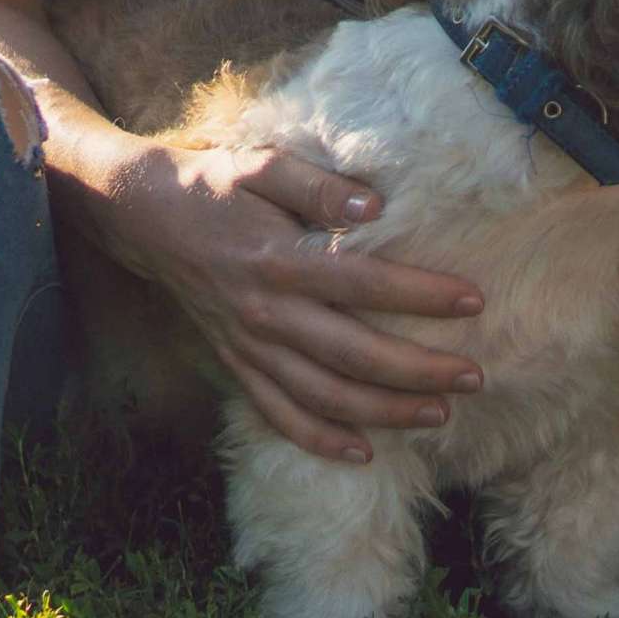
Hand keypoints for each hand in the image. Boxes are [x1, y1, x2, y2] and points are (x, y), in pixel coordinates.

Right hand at [82, 139, 484, 463]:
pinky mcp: (236, 364)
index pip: (363, 284)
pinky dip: (319, 440)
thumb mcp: (261, 164)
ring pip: (323, 396)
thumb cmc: (213, 185)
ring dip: (384, 412)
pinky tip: (363, 453)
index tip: (473, 302)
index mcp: (277, 259)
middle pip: (353, 355)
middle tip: (474, 377)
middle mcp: (265, 312)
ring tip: (440, 415)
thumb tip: (376, 206)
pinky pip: (279, 414)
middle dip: (419, 372)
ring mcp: (248, 347)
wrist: (143, 217)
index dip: (421, 295)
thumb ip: (318, 184)